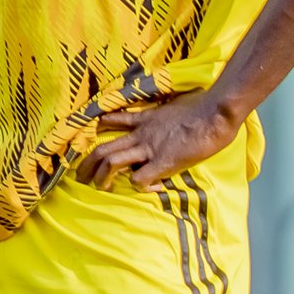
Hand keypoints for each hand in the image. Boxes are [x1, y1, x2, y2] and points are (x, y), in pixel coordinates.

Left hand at [77, 89, 242, 190]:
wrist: (213, 114)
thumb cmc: (202, 107)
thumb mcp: (177, 103)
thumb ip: (168, 112)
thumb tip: (175, 113)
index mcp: (144, 119)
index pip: (113, 120)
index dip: (99, 129)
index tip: (91, 139)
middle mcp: (141, 134)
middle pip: (104, 147)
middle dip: (88, 163)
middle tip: (80, 176)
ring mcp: (149, 148)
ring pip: (112, 162)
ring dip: (101, 177)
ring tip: (99, 187)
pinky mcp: (163, 162)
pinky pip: (140, 178)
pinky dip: (140, 186)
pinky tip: (148, 189)